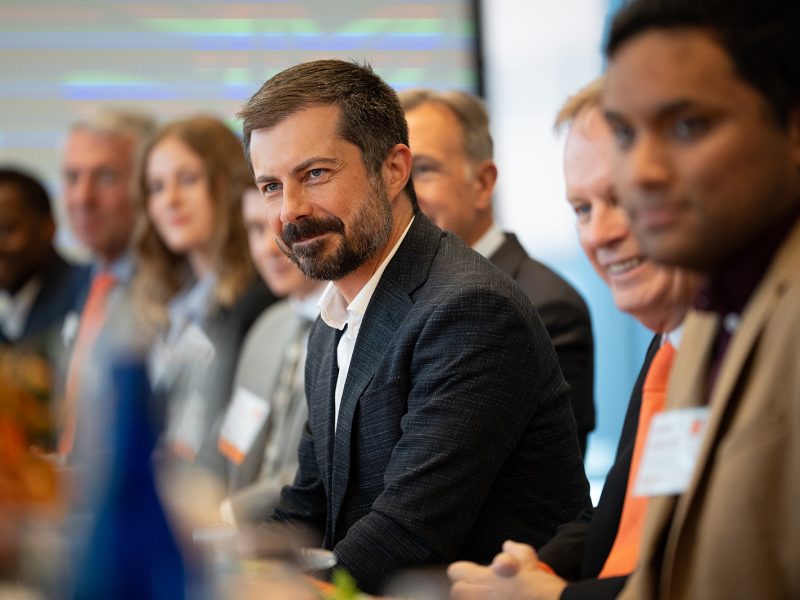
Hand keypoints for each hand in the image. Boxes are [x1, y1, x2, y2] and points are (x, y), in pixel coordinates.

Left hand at [448, 540, 566, 599]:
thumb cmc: (540, 587)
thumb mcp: (530, 561)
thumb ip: (515, 550)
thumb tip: (506, 546)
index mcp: (484, 578)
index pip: (455, 571)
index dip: (465, 572)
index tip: (476, 575)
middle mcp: (479, 596)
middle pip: (457, 592)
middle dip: (466, 590)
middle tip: (483, 591)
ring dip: (475, 599)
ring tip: (494, 598)